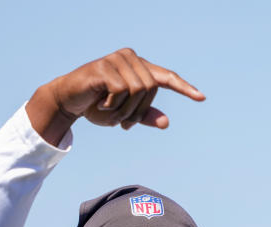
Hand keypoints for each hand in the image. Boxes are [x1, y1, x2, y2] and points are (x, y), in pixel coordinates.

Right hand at [27, 48, 205, 144]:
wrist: (69, 101)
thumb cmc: (98, 105)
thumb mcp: (124, 114)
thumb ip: (144, 116)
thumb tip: (166, 123)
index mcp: (139, 68)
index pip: (167, 77)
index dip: (184, 88)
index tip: (201, 98)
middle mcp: (130, 58)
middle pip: (150, 89)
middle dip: (137, 111)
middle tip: (123, 124)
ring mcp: (117, 59)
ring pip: (137, 90)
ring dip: (124, 109)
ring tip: (108, 111)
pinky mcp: (103, 66)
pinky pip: (120, 90)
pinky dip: (111, 104)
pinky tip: (99, 103)